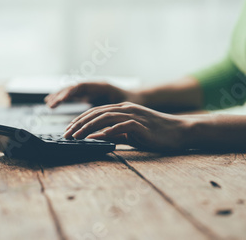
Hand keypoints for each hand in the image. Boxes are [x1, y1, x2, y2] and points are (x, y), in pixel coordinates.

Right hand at [45, 82, 139, 107]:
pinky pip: (72, 94)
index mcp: (103, 85)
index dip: (71, 92)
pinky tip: (53, 103)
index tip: (61, 100)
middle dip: (61, 95)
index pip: (82, 86)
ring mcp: (90, 88)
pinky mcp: (88, 94)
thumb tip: (104, 127)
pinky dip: (63, 98)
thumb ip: (114, 115)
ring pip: (71, 90)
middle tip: (51, 105)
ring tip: (49, 104)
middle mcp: (94, 85)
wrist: (138, 97)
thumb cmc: (133, 103)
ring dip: (60, 96)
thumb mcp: (125, 108)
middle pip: (74, 87)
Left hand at [63, 102, 189, 150]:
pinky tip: (99, 136)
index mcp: (122, 108)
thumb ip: (113, 134)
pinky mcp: (142, 124)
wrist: (179, 131)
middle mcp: (126, 108)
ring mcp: (134, 115)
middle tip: (66, 134)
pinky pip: (123, 126)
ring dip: (89, 127)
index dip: (80, 120)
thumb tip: (94, 137)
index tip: (68, 130)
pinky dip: (110, 130)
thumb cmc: (155, 134)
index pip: (95, 112)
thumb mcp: (130, 134)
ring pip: (106, 118)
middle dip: (79, 124)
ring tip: (77, 136)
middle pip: (96, 113)